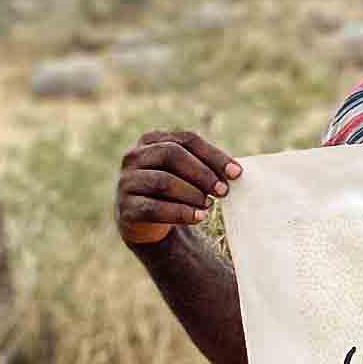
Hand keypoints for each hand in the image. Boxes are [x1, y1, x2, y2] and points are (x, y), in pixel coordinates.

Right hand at [115, 130, 241, 245]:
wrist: (147, 223)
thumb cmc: (175, 192)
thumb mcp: (188, 175)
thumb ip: (207, 167)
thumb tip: (235, 172)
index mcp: (152, 140)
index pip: (187, 140)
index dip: (214, 156)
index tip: (236, 173)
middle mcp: (134, 156)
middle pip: (172, 155)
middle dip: (202, 173)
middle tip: (223, 191)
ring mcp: (126, 181)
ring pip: (163, 181)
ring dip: (192, 194)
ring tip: (208, 204)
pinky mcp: (126, 207)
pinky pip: (155, 208)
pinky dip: (181, 213)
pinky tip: (199, 217)